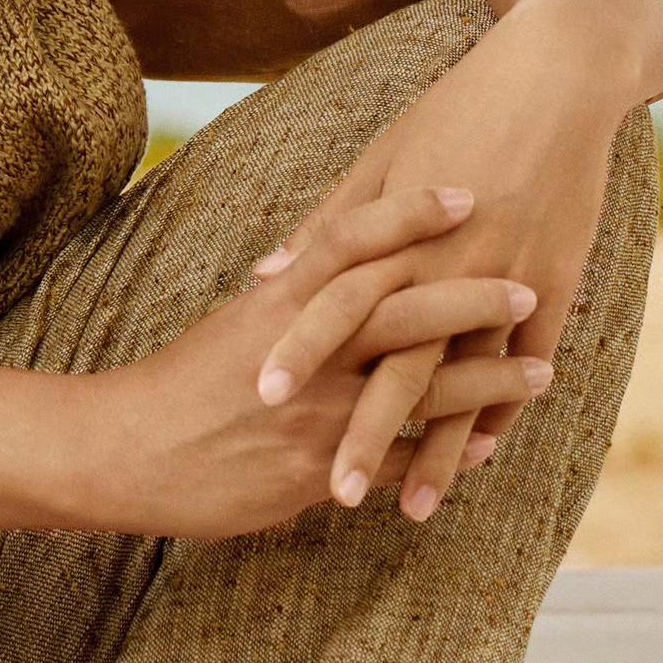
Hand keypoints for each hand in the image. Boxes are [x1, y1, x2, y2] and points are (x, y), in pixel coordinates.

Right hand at [83, 183, 554, 543]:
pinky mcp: (316, 470)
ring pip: (419, 389)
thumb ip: (284, 296)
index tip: (462, 191)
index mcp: (278, 304)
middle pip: (403, 310)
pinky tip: (486, 448)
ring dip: (486, 381)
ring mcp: (315, 413)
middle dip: (471, 297)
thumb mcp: (232, 325)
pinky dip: (447, 453)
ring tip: (541, 371)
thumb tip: (310, 261)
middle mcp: (304, 353)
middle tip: (527, 286)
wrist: (121, 451)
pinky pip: (398, 460)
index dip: (410, 214)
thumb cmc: (177, 386)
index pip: (351, 241)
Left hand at [244, 5, 629, 523]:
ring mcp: (506, 277)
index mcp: (396, 231)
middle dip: (365, 431)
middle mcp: (448, 263)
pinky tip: (472, 459)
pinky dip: (501, 412)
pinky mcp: (555, 283)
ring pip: (463, 382)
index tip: (259, 401)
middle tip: (329, 491)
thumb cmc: (456, 111)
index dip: (298, 351)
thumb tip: (265, 276)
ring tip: (407, 507)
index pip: (335, 304)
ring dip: (436, 448)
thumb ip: (327, 227)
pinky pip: (525, 363)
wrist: (554, 80)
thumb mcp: (382, 159)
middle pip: (398, 363)